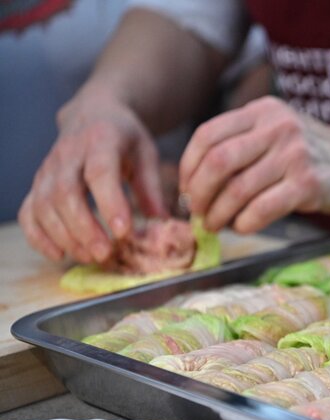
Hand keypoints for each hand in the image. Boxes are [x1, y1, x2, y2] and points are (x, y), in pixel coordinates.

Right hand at [19, 87, 166, 262]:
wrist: (94, 114)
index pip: (100, 173)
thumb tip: (162, 222)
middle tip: (105, 253)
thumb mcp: (146, 154)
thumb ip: (152, 188)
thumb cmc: (125, 138)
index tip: (124, 232)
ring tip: (90, 257)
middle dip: (84, 228)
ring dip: (65, 236)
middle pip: (66, 194)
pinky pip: (28, 212)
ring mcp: (48, 169)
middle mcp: (68, 154)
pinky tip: (59, 255)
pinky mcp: (37, 184)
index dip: (110, 204)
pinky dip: (39, 236)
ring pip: (44, 205)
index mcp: (101, 141)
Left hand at [179, 96, 329, 233]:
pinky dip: (245, 223)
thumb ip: (244, 146)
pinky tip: (244, 227)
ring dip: (219, 215)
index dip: (187, 166)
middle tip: (197, 213)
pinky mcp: (309, 184)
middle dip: (198, 194)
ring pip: (237, 189)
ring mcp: (294, 155)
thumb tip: (195, 183)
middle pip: (218, 162)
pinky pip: (262, 208)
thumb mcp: (280, 133)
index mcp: (263, 112)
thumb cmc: (317, 154)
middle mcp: (277, 128)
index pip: (208, 135)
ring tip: (216, 226)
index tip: (185, 189)